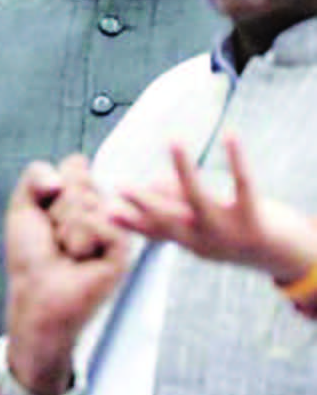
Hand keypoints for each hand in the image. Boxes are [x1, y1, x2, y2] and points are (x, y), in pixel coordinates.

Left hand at [3, 157, 128, 394]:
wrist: (36, 293)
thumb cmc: (30, 255)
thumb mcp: (22, 206)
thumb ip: (36, 175)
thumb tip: (71, 168)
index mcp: (80, 196)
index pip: (75, 164)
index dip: (53, 184)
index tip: (44, 210)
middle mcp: (101, 208)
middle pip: (80, 180)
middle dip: (57, 208)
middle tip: (55, 236)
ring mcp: (114, 227)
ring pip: (88, 201)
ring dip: (65, 227)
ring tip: (66, 250)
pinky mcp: (124, 248)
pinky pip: (102, 222)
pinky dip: (81, 239)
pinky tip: (81, 259)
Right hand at [114, 137, 316, 284]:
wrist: (289, 259)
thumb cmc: (244, 236)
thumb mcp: (208, 226)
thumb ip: (180, 206)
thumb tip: (154, 180)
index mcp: (192, 243)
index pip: (155, 231)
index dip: (130, 221)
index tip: (105, 211)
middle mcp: (206, 240)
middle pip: (169, 218)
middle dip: (144, 201)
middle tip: (120, 186)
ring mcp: (229, 230)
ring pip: (200, 198)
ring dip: (185, 169)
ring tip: (173, 142)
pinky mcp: (255, 218)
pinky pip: (243, 184)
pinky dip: (237, 158)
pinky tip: (231, 135)